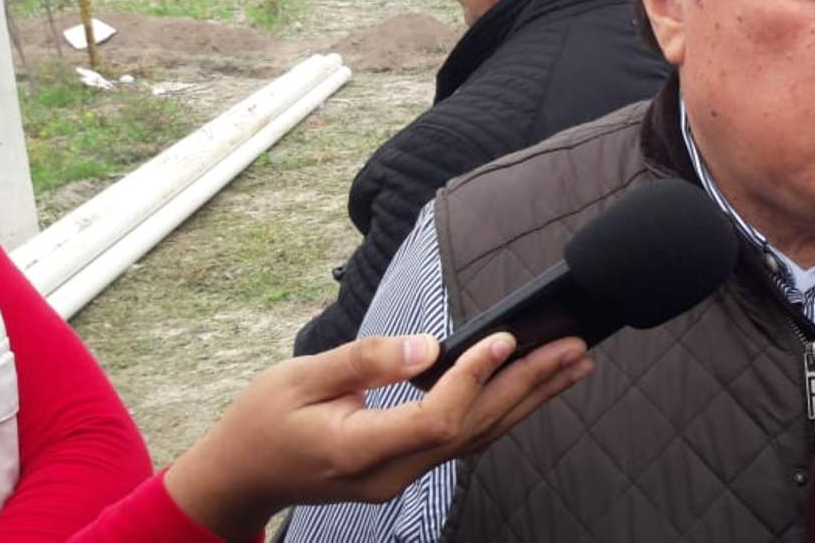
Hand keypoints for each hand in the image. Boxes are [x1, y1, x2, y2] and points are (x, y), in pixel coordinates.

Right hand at [164, 332, 591, 541]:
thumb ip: (363, 361)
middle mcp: (390, 472)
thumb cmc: (262, 422)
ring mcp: (401, 477)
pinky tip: (533, 388)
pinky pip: (466, 441)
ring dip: (530, 399)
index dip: (474, 378)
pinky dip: (505, 411)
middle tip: (573, 348)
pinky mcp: (407, 468)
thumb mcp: (298, 378)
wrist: (241, 477)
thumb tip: (426, 346)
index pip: (437, 418)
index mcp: (359, 451)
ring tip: (574, 365)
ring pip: (480, 438)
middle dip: (528, 385)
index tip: (502, 338)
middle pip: (475, 429)